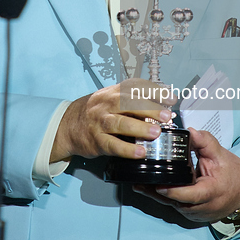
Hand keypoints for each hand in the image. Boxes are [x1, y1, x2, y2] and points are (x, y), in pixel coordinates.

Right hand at [50, 79, 175, 162]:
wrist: (68, 125)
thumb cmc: (98, 112)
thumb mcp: (113, 99)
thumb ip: (136, 100)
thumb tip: (165, 104)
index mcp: (114, 92)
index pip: (135, 87)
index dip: (154, 91)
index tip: (171, 98)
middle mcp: (107, 104)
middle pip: (128, 103)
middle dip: (149, 108)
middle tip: (166, 116)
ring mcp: (100, 123)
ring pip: (120, 123)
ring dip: (140, 127)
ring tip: (156, 133)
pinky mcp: (97, 141)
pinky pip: (113, 145)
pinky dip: (127, 150)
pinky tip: (140, 152)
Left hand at [133, 127, 239, 223]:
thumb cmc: (232, 174)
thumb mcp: (220, 154)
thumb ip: (204, 142)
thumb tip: (190, 131)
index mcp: (212, 192)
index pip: (190, 195)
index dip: (174, 191)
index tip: (159, 185)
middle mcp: (203, 206)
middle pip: (176, 202)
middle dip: (157, 193)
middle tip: (140, 183)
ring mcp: (197, 213)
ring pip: (173, 205)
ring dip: (157, 196)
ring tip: (140, 185)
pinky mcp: (192, 214)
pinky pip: (175, 206)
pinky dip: (164, 197)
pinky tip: (150, 189)